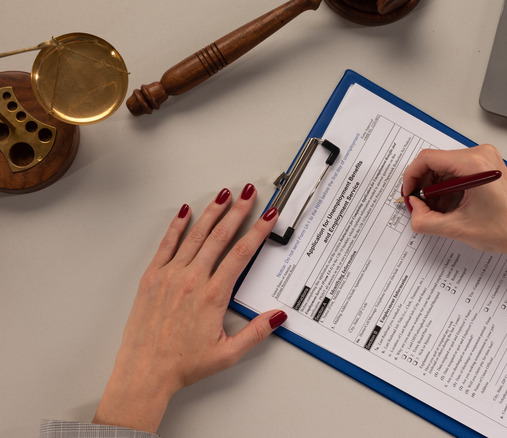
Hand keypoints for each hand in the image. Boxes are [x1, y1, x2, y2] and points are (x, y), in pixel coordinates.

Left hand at [93, 184, 286, 432]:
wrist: (145, 371)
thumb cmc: (182, 364)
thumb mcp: (228, 353)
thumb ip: (257, 332)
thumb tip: (278, 316)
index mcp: (212, 296)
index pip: (241, 254)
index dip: (257, 232)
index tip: (268, 217)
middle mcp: (191, 280)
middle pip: (220, 236)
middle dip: (238, 212)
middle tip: (249, 195)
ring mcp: (170, 276)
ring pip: (195, 235)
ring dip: (211, 212)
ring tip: (224, 195)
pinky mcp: (152, 278)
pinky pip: (166, 244)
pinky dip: (177, 226)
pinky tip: (185, 212)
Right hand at [401, 145, 506, 286]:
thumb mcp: (458, 228)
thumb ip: (426, 220)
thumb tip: (413, 209)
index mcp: (474, 164)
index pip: (427, 159)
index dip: (411, 177)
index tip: (408, 194)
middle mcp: (480, 155)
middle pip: (436, 162)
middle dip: (424, 186)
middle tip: (421, 207)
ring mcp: (485, 160)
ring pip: (445, 168)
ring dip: (436, 189)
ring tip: (438, 212)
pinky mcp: (487, 167)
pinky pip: (457, 172)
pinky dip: (448, 189)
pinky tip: (450, 208)